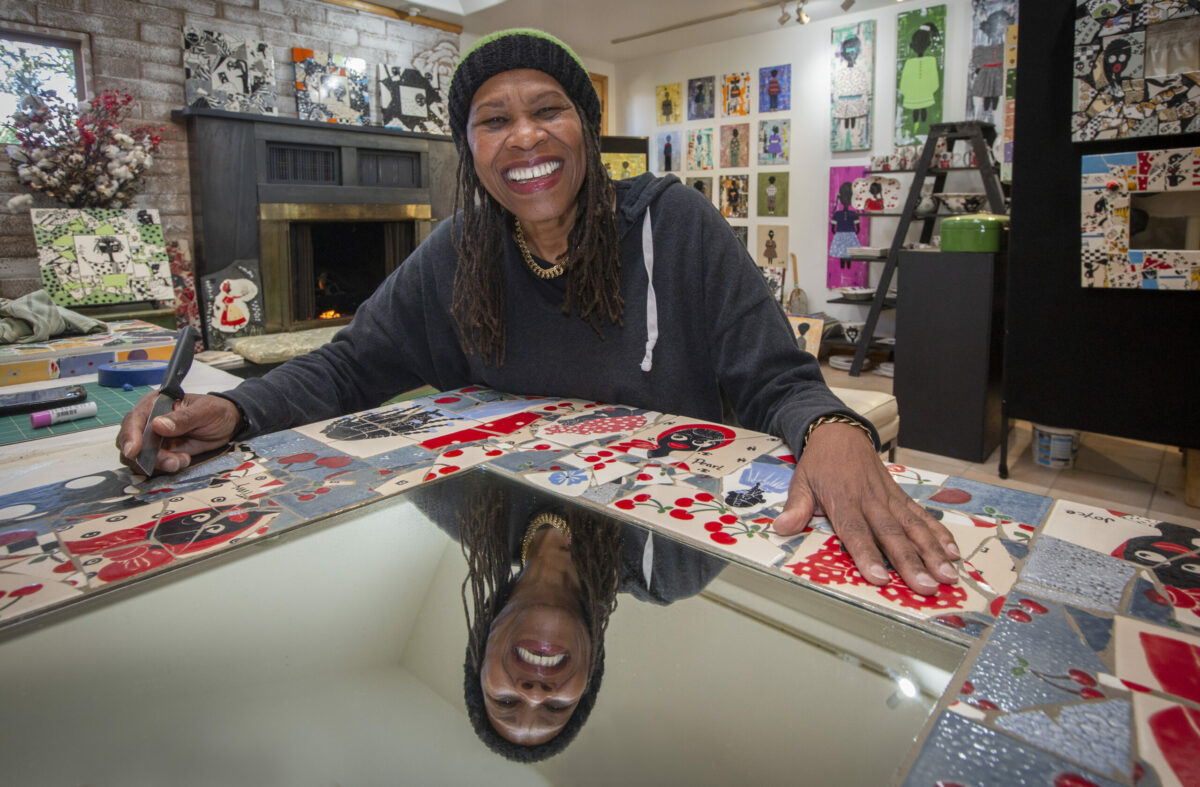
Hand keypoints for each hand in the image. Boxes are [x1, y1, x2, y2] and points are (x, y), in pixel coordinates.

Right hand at [116, 392, 240, 473]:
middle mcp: (148, 421)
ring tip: (181, 461)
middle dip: (145, 456)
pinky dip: (163, 467)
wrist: (228, 424)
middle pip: (130, 441)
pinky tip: (182, 461)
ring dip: (157, 464)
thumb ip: (183, 418)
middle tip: (170, 462)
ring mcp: (153, 439)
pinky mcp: (161, 452)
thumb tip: (157, 424)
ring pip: (138, 457)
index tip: (133, 451)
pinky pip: (151, 465)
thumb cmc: (215, 411)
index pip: (134, 418)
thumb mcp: (204, 411)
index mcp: (155, 403)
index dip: (130, 435)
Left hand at [773, 422, 960, 595]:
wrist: (839, 433)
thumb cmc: (819, 464)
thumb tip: (781, 528)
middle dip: (911, 562)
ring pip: (913, 527)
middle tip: (927, 586)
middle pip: (892, 535)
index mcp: (844, 500)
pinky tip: (954, 551)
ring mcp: (889, 498)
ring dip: (933, 552)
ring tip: (948, 575)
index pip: (856, 532)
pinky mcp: (899, 495)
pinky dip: (938, 532)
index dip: (867, 555)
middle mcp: (870, 501)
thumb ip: (796, 507)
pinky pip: (921, 515)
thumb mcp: (801, 481)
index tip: (880, 578)